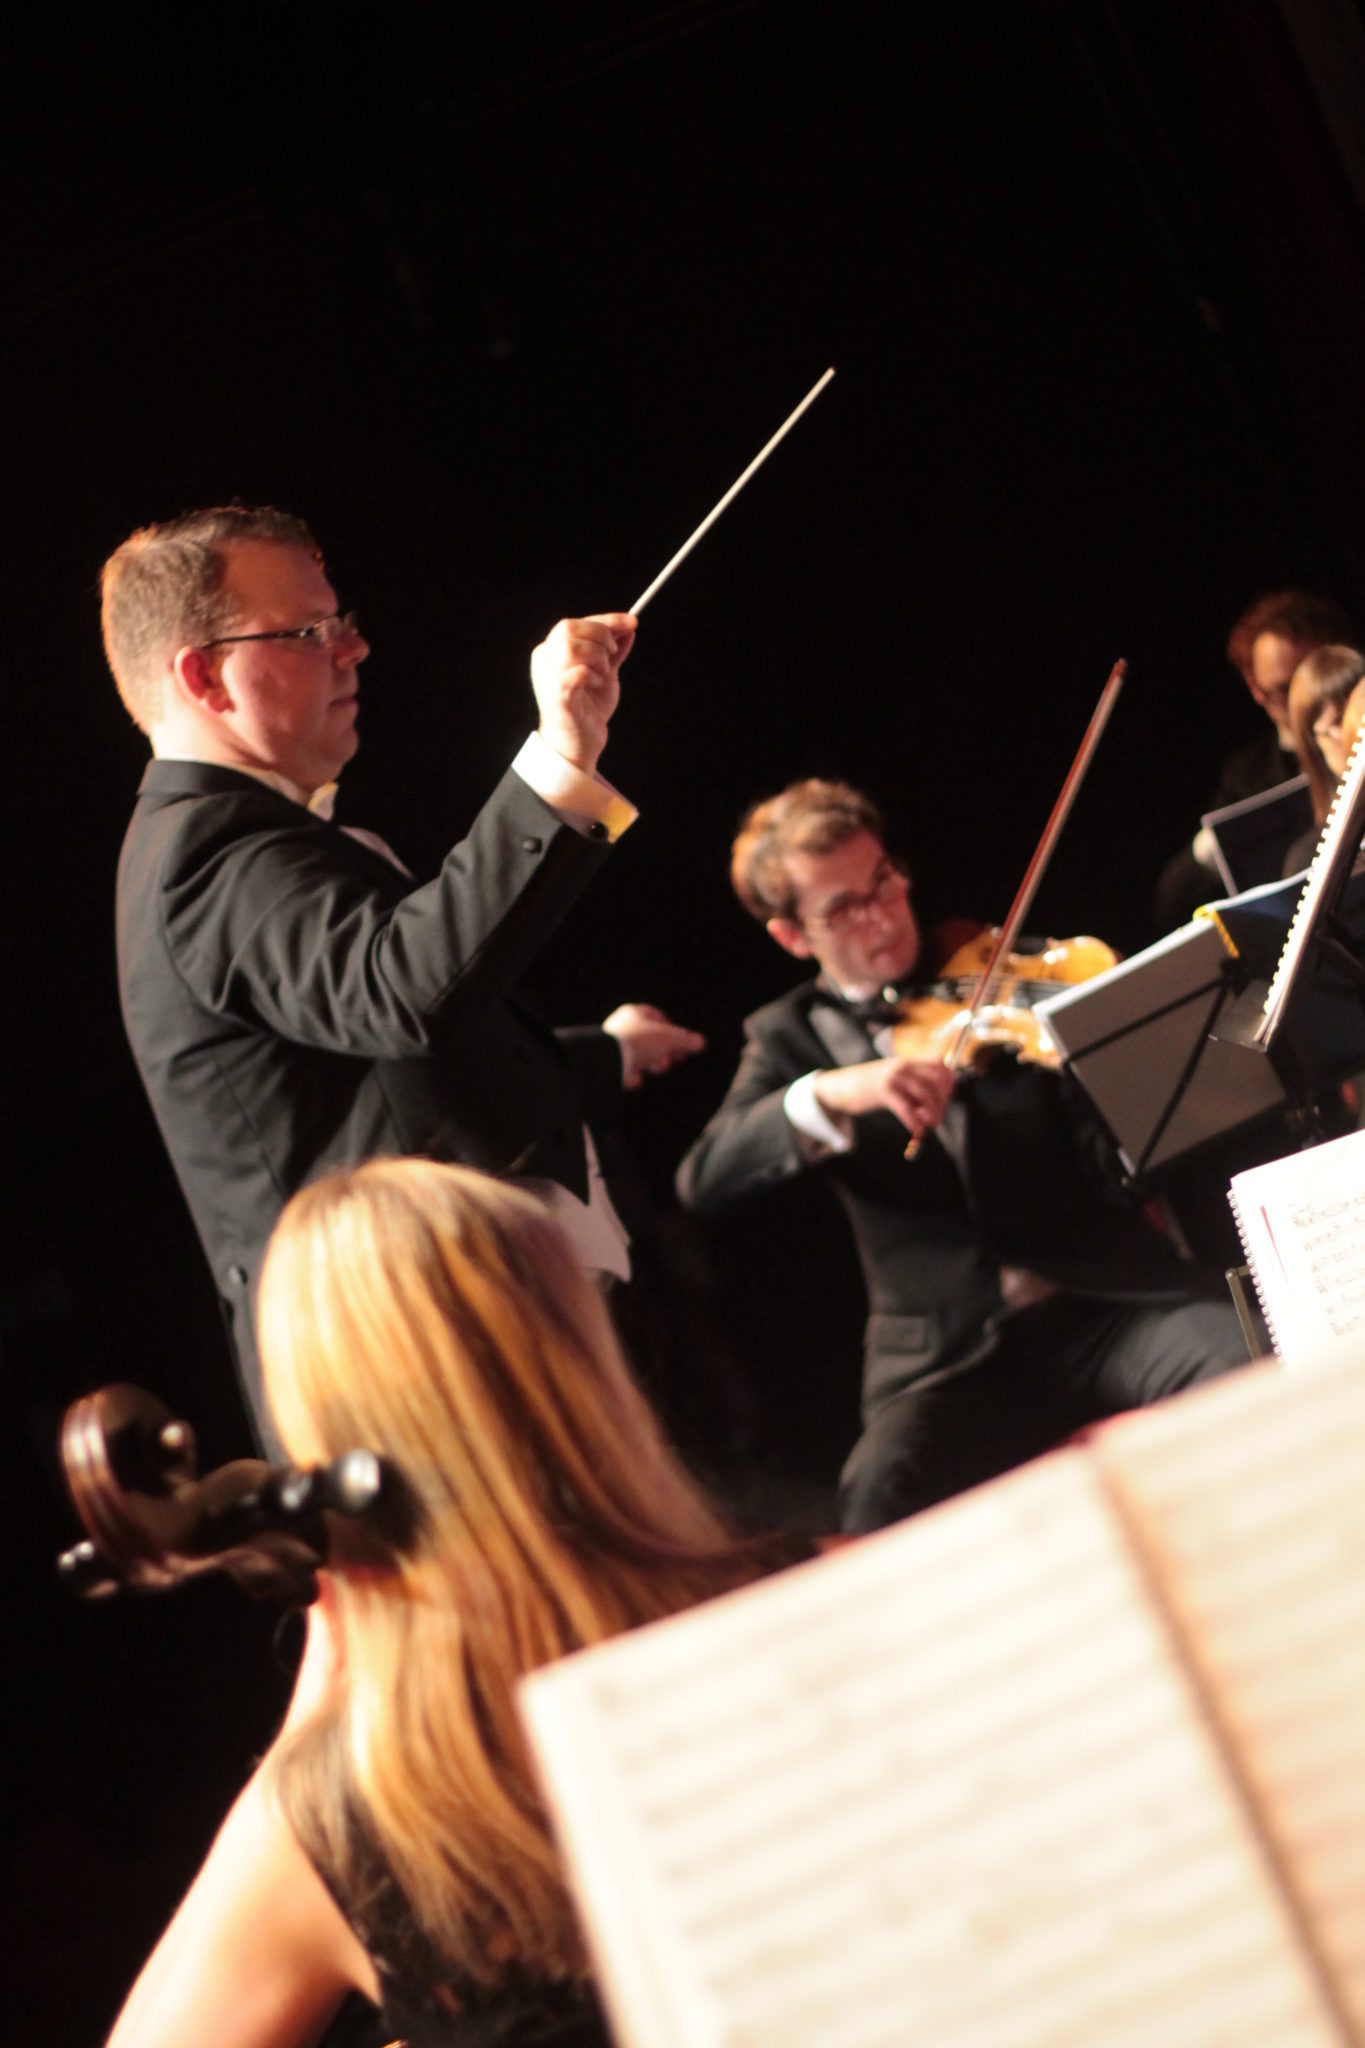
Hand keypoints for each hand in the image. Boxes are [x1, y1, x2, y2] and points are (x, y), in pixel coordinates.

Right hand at [531, 613, 636, 774]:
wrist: (580, 745)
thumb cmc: (588, 710)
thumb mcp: (605, 674)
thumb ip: (613, 651)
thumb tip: (628, 628)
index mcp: (551, 652)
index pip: (574, 623)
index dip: (606, 620)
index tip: (632, 621)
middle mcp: (544, 661)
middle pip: (569, 628)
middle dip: (600, 636)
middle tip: (613, 655)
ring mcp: (548, 678)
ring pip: (572, 646)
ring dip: (597, 657)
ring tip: (602, 675)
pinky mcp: (558, 695)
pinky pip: (577, 672)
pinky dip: (592, 675)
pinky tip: (594, 686)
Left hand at [603, 1003, 706, 1088]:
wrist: (609, 1060)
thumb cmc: (639, 1041)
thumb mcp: (669, 1039)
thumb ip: (686, 1040)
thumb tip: (701, 1043)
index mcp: (633, 1012)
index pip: (658, 1018)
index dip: (673, 1031)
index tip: (682, 1043)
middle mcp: (621, 1026)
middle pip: (650, 1039)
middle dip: (664, 1051)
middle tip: (673, 1059)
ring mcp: (613, 1046)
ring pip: (640, 1055)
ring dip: (652, 1063)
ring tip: (656, 1067)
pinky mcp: (608, 1064)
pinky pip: (626, 1070)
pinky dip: (633, 1076)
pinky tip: (635, 1078)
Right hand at [813, 1057, 953, 1138]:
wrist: (840, 1086)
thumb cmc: (868, 1085)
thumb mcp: (892, 1078)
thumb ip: (912, 1087)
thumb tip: (933, 1105)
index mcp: (906, 1061)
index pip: (939, 1064)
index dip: (948, 1082)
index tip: (947, 1098)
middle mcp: (902, 1066)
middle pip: (936, 1080)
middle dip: (942, 1101)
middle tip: (938, 1117)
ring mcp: (892, 1078)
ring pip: (924, 1094)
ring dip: (932, 1113)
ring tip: (930, 1125)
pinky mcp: (882, 1092)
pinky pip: (906, 1108)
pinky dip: (915, 1122)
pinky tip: (916, 1130)